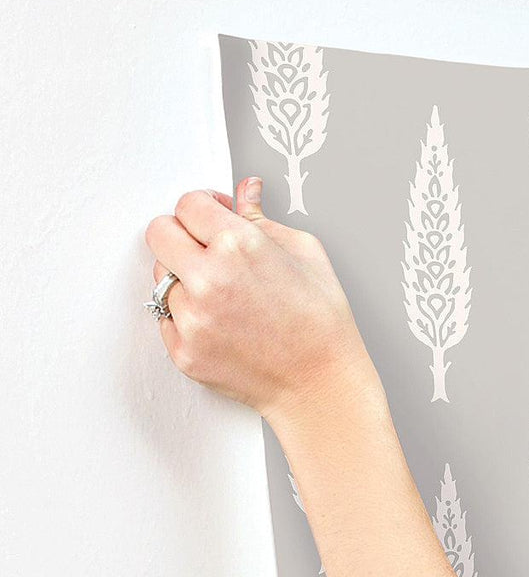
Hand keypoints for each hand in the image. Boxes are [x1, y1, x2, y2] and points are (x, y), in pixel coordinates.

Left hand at [144, 176, 383, 428]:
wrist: (321, 385)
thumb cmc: (322, 323)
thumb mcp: (306, 254)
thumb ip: (263, 219)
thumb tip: (245, 191)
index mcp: (239, 245)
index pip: (187, 204)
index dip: (202, 209)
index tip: (212, 219)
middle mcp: (208, 279)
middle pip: (159, 233)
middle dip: (181, 236)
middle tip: (206, 252)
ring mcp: (192, 319)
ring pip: (161, 279)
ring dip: (184, 281)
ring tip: (224, 297)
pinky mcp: (184, 352)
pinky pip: (167, 320)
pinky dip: (187, 318)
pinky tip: (222, 325)